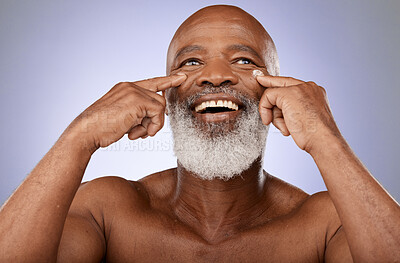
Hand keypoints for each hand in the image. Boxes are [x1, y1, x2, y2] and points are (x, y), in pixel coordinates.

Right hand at [69, 74, 186, 152]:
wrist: (87, 131)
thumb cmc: (102, 128)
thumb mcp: (123, 116)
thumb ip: (138, 111)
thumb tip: (156, 116)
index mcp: (126, 88)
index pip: (152, 82)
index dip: (167, 81)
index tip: (181, 76)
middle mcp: (130, 86)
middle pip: (159, 100)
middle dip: (154, 119)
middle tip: (142, 132)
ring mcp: (134, 91)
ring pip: (160, 107)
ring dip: (152, 125)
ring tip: (136, 133)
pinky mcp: (138, 100)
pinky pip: (158, 113)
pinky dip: (152, 127)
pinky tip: (136, 134)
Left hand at [257, 75, 340, 153]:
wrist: (322, 140)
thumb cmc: (315, 136)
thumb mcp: (305, 119)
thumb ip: (294, 109)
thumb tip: (277, 110)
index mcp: (315, 92)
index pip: (292, 83)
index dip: (276, 82)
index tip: (262, 78)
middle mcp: (309, 87)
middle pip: (281, 85)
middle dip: (269, 92)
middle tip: (258, 81)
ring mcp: (299, 88)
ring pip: (274, 95)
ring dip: (275, 115)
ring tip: (286, 127)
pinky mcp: (288, 94)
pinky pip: (268, 97)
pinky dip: (264, 110)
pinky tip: (269, 121)